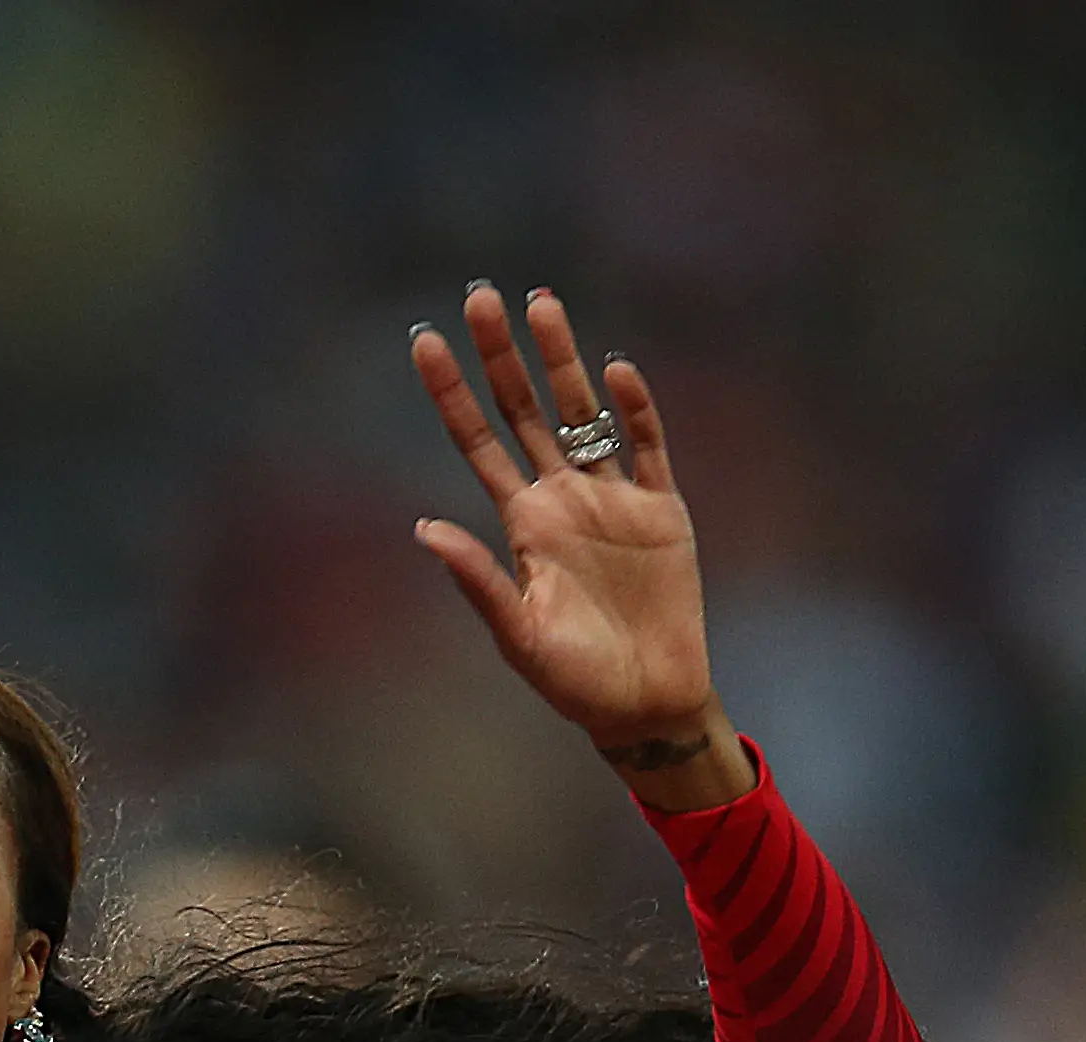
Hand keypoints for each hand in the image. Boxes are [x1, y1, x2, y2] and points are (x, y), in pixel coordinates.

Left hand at [410, 286, 745, 808]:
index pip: (477, 442)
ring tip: (541, 303)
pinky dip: (635, 410)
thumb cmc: (574, 680)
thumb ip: (478, 579)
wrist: (646, 703)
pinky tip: (616, 371)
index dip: (451, 393)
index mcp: (522, 524)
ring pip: (583, 414)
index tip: (424, 340)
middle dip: (502, 355)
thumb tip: (423, 529)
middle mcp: (562, 498)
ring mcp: (612, 500)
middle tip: (479, 294)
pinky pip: (647, 449)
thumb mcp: (517, 634)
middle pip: (525, 410)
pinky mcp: (662, 511)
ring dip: (563, 361)